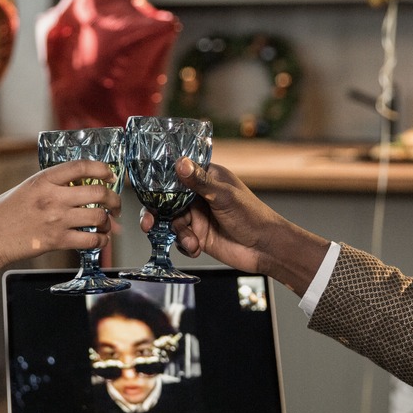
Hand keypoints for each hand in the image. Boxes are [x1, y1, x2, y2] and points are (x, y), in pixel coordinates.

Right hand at [0, 160, 121, 266]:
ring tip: (107, 224)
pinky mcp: (57, 240)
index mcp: (43, 180)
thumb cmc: (5, 213)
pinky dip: (101, 241)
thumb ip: (50, 184)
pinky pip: (91, 240)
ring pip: (98, 217)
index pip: (80, 167)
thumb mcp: (26, 187)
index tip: (110, 174)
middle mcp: (53, 198)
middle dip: (114, 199)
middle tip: (116, 204)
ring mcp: (56, 220)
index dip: (101, 168)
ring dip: (109, 221)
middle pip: (98, 192)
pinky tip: (100, 240)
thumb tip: (78, 184)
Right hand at [140, 158, 330, 294]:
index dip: (159, 185)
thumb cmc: (252, 215)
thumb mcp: (224, 196)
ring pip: (172, 223)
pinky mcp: (199, 236)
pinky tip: (197, 248)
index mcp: (206, 178)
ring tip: (192, 241)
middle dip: (159, 214)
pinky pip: (180, 240)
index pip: (176, 175)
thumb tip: (180, 163)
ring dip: (179, 234)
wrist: (264, 248)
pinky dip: (185, 245)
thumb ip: (200, 182)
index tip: (148, 194)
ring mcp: (198, 217)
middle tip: (150, 224)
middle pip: (167, 202)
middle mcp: (199, 196)